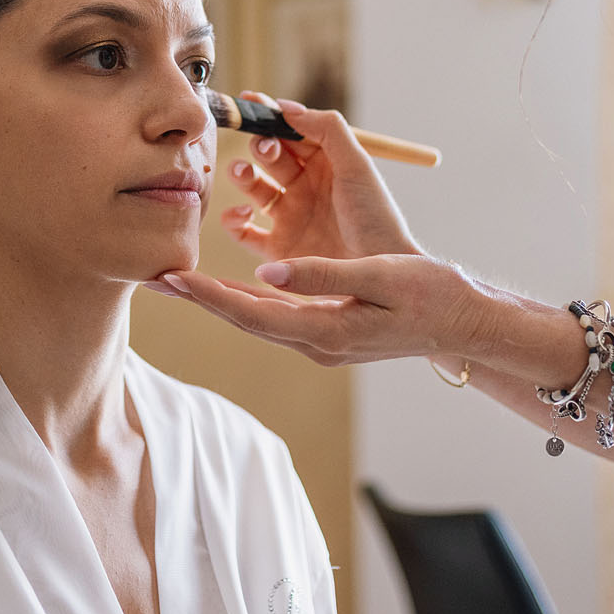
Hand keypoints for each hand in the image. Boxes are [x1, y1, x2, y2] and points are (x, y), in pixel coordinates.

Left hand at [155, 96, 479, 366]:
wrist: (461, 322)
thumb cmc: (427, 295)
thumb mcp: (378, 277)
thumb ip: (322, 276)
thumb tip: (267, 271)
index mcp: (324, 331)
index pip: (251, 312)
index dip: (208, 295)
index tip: (171, 277)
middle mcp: (314, 341)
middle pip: (242, 317)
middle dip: (197, 298)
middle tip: (152, 277)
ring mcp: (319, 339)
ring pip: (254, 316)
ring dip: (215, 298)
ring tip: (178, 279)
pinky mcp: (326, 329)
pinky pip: (274, 313)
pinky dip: (245, 297)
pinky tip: (227, 286)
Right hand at [214, 95, 421, 263]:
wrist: (380, 271)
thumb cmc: (375, 217)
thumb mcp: (357, 165)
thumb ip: (326, 129)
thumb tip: (285, 106)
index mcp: (325, 163)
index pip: (292, 131)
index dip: (271, 115)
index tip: (250, 101)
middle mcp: (304, 187)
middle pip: (269, 155)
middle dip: (260, 144)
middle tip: (265, 148)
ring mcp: (289, 216)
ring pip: (252, 187)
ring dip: (241, 174)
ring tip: (242, 173)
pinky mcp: (277, 249)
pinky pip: (243, 231)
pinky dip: (233, 220)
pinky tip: (244, 212)